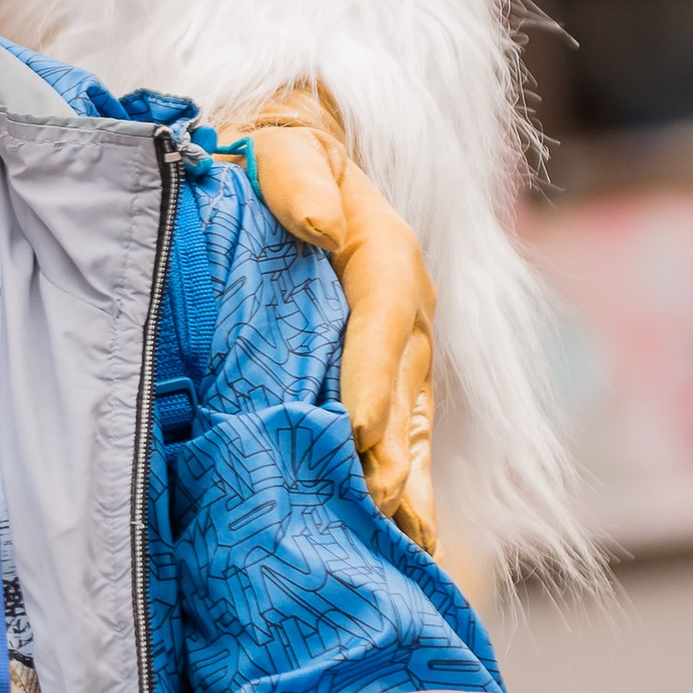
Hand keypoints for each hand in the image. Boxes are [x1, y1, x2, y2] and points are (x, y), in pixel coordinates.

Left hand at [218, 89, 436, 553]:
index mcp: (384, 250)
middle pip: (407, 383)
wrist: (289, 167)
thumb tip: (320, 221)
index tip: (357, 428)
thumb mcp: (280, 150)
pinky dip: (409, 488)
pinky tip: (406, 542)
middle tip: (377, 503)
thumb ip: (297, 179)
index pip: (385, 314)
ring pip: (416, 421)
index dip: (374, 373)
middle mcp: (407, 307)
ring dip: (411, 480)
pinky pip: (406, 438)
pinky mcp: (390, 382)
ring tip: (403, 539)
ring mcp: (404, 351)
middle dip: (395, 447)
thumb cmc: (275, 162)